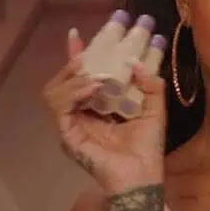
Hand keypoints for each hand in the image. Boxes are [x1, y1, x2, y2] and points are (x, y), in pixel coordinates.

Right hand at [42, 20, 167, 194]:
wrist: (142, 175)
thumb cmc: (147, 147)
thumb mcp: (155, 108)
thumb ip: (151, 85)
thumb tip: (136, 62)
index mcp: (97, 107)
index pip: (79, 77)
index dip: (75, 56)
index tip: (76, 35)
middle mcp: (80, 114)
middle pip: (62, 82)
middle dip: (71, 63)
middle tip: (86, 53)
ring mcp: (71, 125)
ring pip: (54, 92)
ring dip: (73, 78)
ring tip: (94, 77)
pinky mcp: (67, 135)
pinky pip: (59, 108)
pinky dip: (73, 93)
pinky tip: (92, 88)